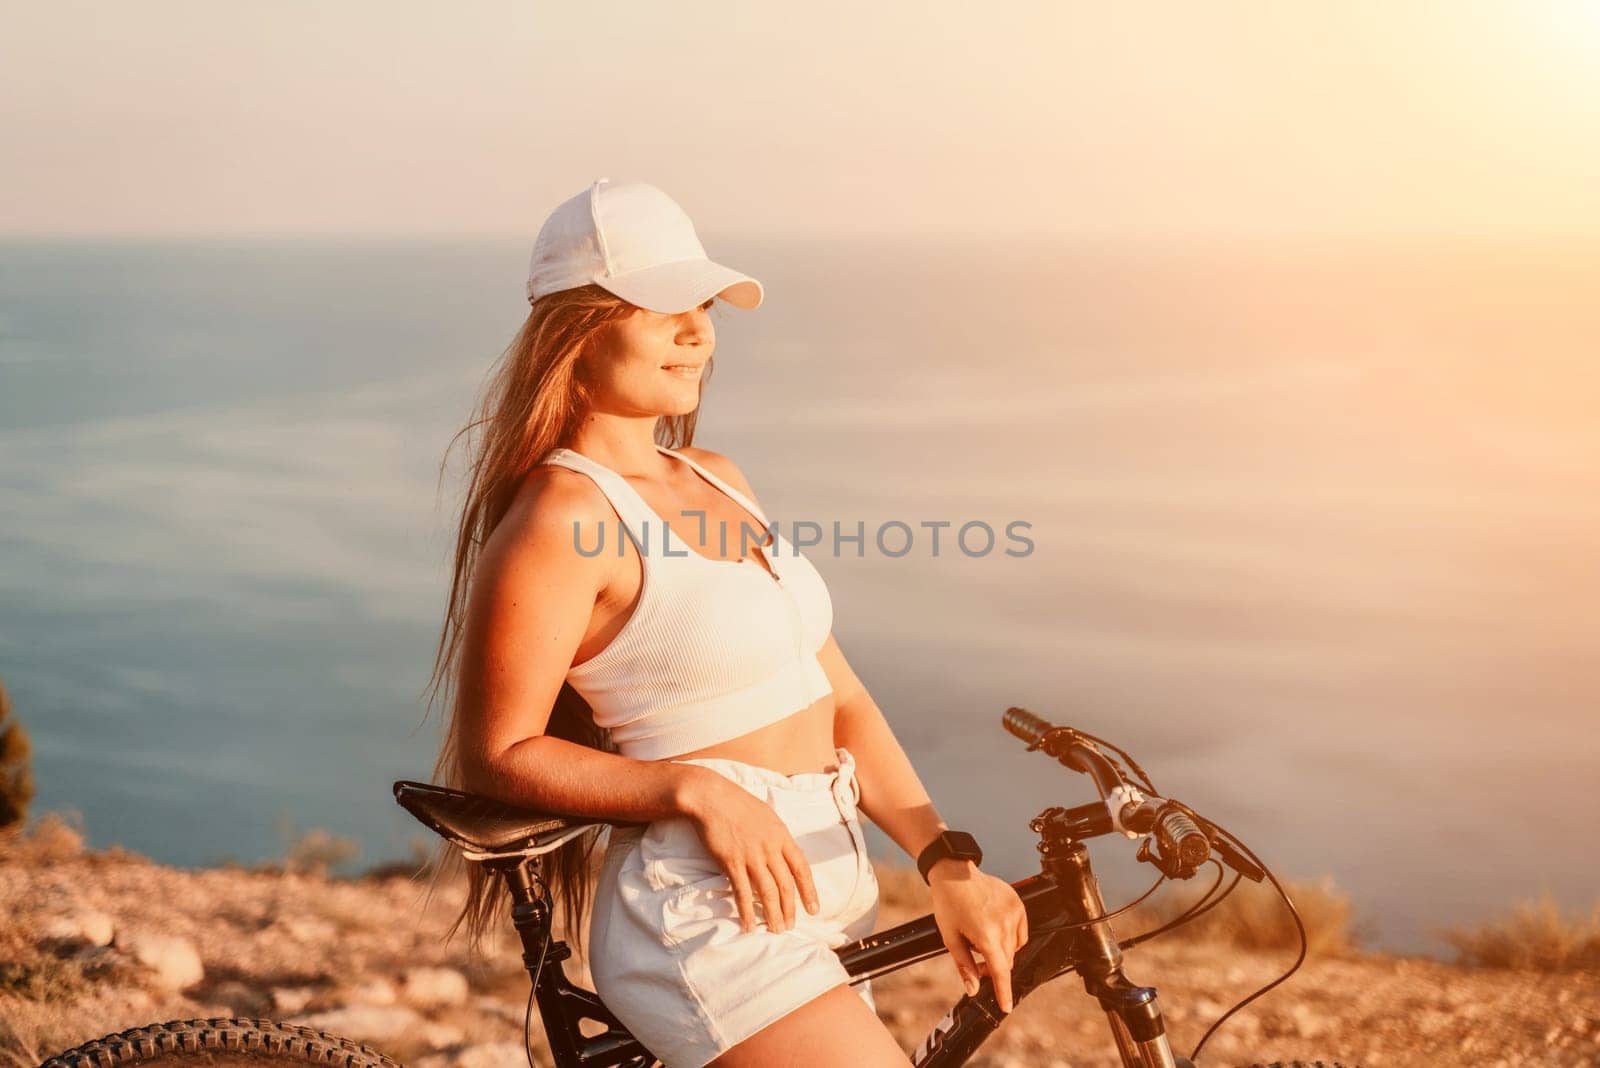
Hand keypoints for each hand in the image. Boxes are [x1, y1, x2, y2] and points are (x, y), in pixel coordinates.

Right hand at [677, 768, 819, 933]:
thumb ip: (777, 836)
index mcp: (781, 836)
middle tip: (790, 927)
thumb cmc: (738, 803)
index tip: (814, 909)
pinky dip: (746, 911)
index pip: (801, 868)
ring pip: (767, 892)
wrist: (711, 797)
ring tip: (776, 930)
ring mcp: (751, 855)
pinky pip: (742, 892)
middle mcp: (770, 848)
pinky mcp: (731, 862)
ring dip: (773, 914)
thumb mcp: (767, 816)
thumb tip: (785, 853)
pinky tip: (750, 925)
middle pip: (785, 885)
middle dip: (790, 909)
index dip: (809, 891)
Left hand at [928, 859, 1028, 1012]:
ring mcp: (1014, 913)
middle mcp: (1004, 924)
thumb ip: (964, 965)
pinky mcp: (1019, 904)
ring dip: (1002, 951)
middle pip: (1007, 961)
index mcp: (986, 934)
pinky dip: (1010, 937)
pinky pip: (1020, 932)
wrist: (955, 873)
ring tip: (982, 939)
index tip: (1006, 1006)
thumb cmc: (949, 903)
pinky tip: (994, 928)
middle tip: (975, 962)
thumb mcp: (950, 937)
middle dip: (993, 967)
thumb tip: (973, 989)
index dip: (1004, 992)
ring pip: (1014, 947)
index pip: (1001, 971)